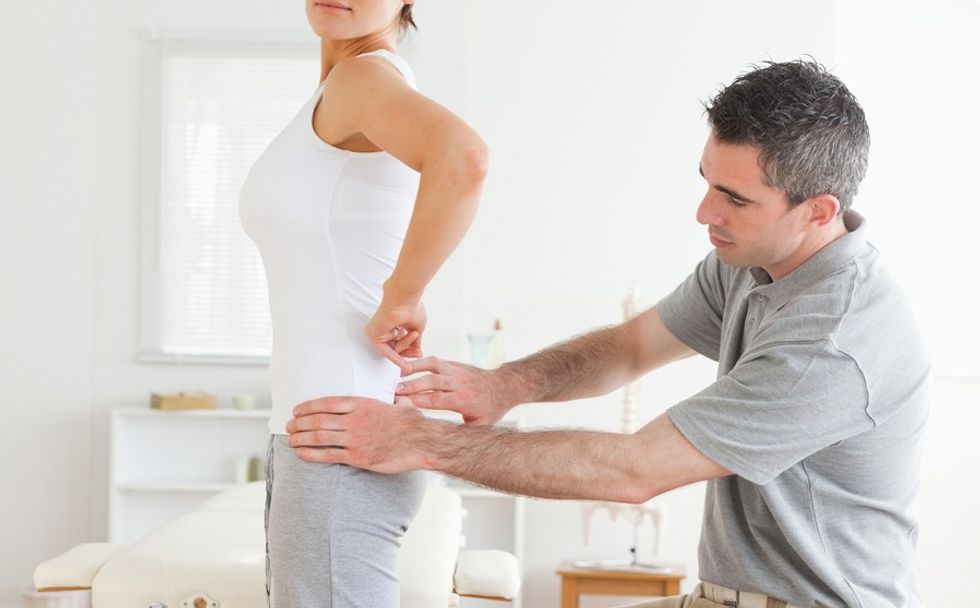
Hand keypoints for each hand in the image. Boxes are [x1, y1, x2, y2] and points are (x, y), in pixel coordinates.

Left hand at [286, 396, 434, 473]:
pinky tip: (301, 453)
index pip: (327, 402)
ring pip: (318, 436)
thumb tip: (395, 397)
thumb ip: (387, 400)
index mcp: (362, 403)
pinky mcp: (357, 457)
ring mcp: (355, 438)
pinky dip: (311, 454)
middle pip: (318, 419)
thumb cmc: (411, 422)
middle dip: (299, 423)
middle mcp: (355, 419)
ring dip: (300, 438)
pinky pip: (327, 455)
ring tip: (291, 439)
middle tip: (289, 426)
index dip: (308, 406)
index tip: (297, 410)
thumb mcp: (397, 403)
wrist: (421, 441)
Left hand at [365, 298, 426, 373]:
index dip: (410, 349)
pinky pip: (386, 351)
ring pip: (393, 350)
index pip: (400, 342)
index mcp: (393, 324)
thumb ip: (415, 342)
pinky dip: (396, 358)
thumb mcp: (417, 328)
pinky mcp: (372, 335)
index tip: (420, 353)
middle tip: (419, 353)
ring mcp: (377, 331)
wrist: (404, 298)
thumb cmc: (412, 308)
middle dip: (408, 352)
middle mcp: (383, 328)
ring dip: (405, 345)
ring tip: (413, 333)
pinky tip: (406, 366)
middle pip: (396, 348)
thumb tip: (418, 353)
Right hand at [396, 357, 516, 425]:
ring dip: (415, 368)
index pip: (436, 400)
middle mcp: (458, 383)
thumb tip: (445, 446)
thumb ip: (461, 433)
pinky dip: (421, 362)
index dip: (418, 401)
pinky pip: (436, 360)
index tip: (402, 403)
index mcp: (463, 400)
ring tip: (399, 373)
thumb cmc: (491, 408)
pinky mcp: (455, 364)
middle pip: (431, 382)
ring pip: (433, 365)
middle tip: (395, 390)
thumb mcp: (480, 426)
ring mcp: (456, 371)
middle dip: (412, 385)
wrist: (504, 386)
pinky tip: (409, 367)